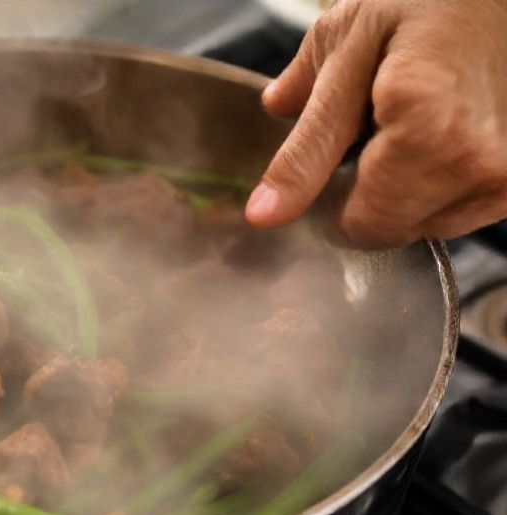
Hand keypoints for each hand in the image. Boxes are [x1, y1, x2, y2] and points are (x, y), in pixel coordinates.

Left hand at [245, 0, 506, 247]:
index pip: (362, 226)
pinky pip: (466, 207)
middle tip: (375, 127)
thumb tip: (265, 211)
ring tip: (415, 121)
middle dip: (369, 193)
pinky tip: (444, 129)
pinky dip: (443, 180)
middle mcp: (480, 162)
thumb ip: (305, 143)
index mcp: (428, 130)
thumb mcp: (343, 54)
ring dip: (409, 189)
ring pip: (430, 224)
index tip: (329, 162)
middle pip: (396, 230)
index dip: (332, 203)